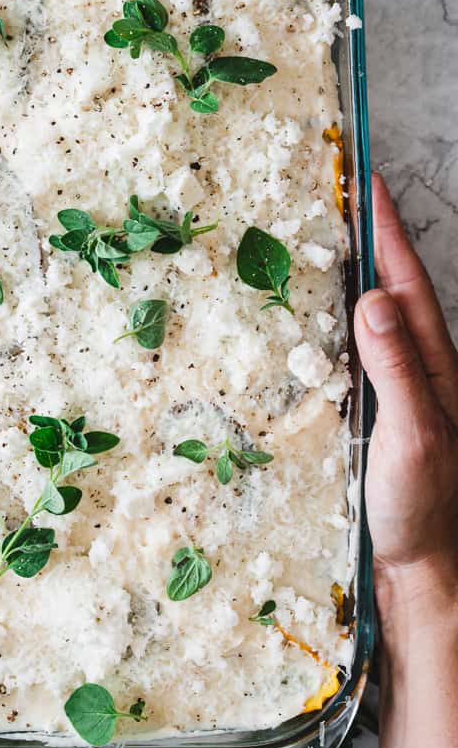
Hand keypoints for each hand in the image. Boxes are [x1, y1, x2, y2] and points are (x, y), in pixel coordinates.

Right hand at [355, 174, 457, 613]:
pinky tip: (312, 321)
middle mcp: (420, 368)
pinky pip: (355, 351)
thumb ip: (395, 368)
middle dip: (370, 238)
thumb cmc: (424, 506)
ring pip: (375, 316)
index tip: (365, 181)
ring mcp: (399, 389)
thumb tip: (371, 296)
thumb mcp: (414, 433)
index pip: (407, 281)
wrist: (424, 567)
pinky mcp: (377, 412)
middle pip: (394, 287)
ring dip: (351, 274)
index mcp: (434, 365)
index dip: (387, 231)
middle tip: (337, 197)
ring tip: (321, 241)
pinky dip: (335, 321)